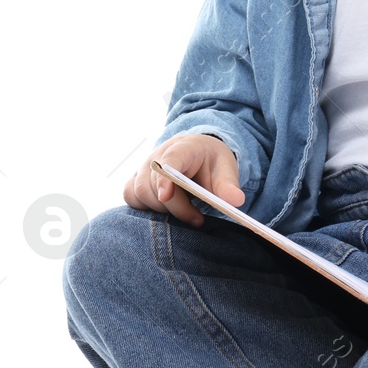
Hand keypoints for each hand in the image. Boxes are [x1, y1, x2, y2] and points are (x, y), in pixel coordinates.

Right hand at [124, 133, 242, 226]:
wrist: (198, 153)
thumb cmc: (211, 161)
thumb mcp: (226, 168)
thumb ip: (229, 184)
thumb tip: (236, 201)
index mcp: (183, 148)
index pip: (167, 161)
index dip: (164, 179)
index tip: (166, 196)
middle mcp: (157, 156)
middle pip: (151, 184)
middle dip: (174, 207)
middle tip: (197, 219)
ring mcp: (143, 167)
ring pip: (139, 193)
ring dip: (161, 210)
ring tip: (186, 213)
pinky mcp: (136, 180)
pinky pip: (130, 197)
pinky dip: (144, 208)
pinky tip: (166, 211)